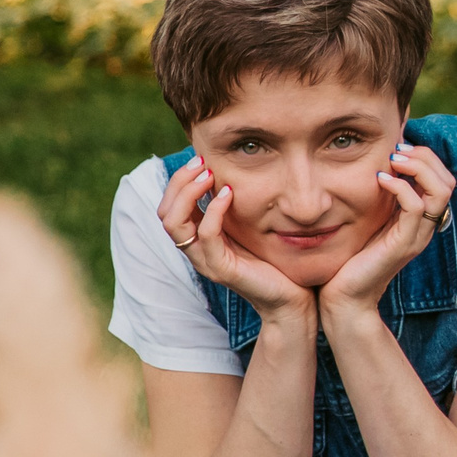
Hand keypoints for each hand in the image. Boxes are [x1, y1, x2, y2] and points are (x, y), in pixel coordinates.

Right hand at [157, 154, 314, 324]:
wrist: (291, 297)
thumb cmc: (272, 259)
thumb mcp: (248, 227)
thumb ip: (234, 207)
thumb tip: (231, 172)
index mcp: (198, 238)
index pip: (168, 207)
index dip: (177, 182)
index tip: (199, 159)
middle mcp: (195, 250)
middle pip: (165, 213)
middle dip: (178, 183)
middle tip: (200, 161)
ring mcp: (205, 261)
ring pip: (175, 225)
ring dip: (189, 194)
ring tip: (209, 174)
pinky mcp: (221, 269)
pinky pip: (206, 237)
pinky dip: (213, 211)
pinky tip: (228, 194)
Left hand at [320, 143, 456, 319]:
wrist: (344, 297)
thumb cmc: (351, 258)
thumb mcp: (369, 221)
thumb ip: (379, 199)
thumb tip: (376, 166)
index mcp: (420, 220)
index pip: (442, 179)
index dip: (426, 158)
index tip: (398, 149)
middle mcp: (425, 227)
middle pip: (447, 181)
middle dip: (425, 157)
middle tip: (397, 151)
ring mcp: (417, 236)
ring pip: (440, 190)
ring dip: (418, 167)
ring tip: (394, 160)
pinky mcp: (403, 244)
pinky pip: (416, 207)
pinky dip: (401, 186)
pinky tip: (380, 179)